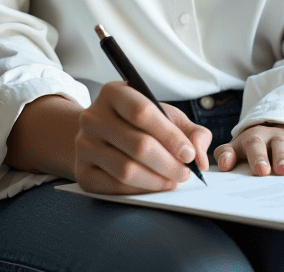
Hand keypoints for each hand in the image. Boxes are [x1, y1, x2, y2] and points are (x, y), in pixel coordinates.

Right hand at [74, 81, 210, 194]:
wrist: (98, 135)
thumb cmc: (136, 123)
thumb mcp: (164, 115)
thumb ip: (189, 131)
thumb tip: (200, 157)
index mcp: (113, 93)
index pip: (142, 112)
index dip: (169, 136)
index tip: (189, 154)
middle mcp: (93, 117)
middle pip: (137, 145)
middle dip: (168, 163)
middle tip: (185, 173)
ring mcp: (84, 145)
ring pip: (126, 170)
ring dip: (157, 180)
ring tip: (173, 180)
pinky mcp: (82, 172)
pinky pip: (115, 187)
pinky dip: (140, 190)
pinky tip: (154, 186)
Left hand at [214, 122, 283, 175]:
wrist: (274, 127)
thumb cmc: (254, 146)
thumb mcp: (238, 147)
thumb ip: (227, 154)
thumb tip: (223, 165)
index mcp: (255, 137)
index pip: (255, 145)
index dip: (258, 157)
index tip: (261, 171)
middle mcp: (276, 136)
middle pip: (278, 144)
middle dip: (281, 157)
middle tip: (282, 170)